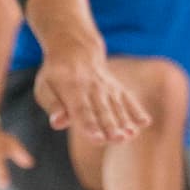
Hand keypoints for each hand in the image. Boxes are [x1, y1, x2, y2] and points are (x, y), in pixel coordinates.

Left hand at [26, 40, 147, 146]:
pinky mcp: (117, 88)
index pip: (82, 112)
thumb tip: (58, 123)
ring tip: (131, 135)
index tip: (98, 139)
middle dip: (111, 127)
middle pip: (103, 111)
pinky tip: (145, 122)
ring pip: (117, 107)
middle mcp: (93, 89)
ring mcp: (107, 88)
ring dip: (125, 122)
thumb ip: (53, 106)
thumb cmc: (55, 75)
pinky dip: (136, 109)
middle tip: (118, 139)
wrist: (75, 50)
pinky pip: (128, 99)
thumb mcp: (44, 88)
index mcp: (72, 90)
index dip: (90, 127)